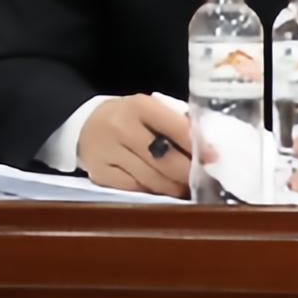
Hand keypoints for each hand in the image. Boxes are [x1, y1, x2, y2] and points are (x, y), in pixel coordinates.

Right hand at [74, 94, 198, 199]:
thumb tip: (206, 150)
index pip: (177, 129)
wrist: (84, 125)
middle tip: (200, 179)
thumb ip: (177, 124)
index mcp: (139, 106)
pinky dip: (151, 191)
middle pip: (166, 161)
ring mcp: (108, 153)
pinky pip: (135, 189)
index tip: (213, 158)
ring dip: (173, 187)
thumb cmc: (128, 118)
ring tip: (183, 186)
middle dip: (188, 173)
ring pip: (152, 180)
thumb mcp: (150, 109)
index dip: (199, 147)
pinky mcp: (99, 174)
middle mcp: (121, 128)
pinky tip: (158, 187)